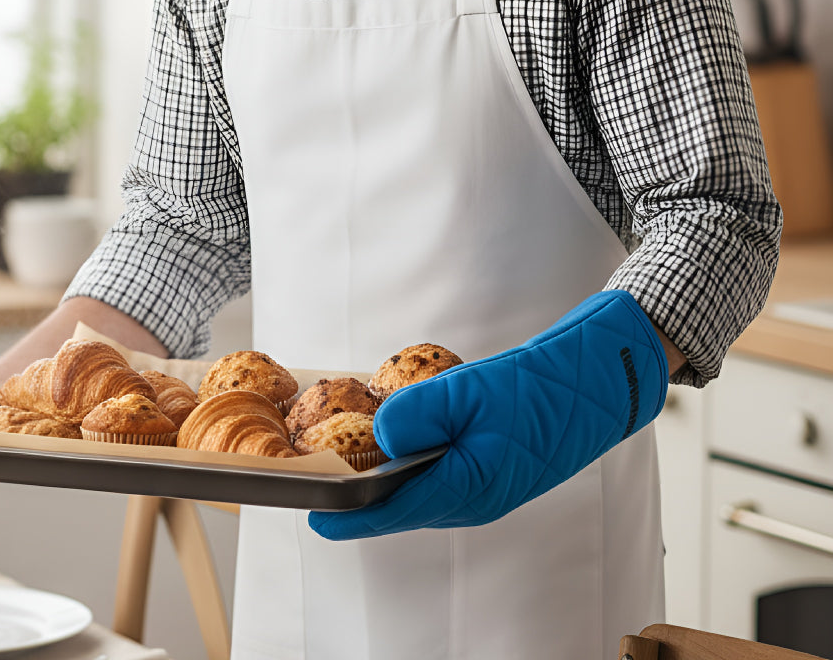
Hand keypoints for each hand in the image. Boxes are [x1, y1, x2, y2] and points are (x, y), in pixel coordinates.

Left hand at [309, 289, 667, 539]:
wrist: (592, 388)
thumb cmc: (535, 391)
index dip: (351, 517)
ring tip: (351, 463)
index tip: (315, 517)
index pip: (394, 512)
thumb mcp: (467, 392)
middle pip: (403, 507)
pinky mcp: (492, 476)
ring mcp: (485, 492)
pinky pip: (441, 480)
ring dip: (389, 481)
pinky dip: (414, 468)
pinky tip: (400, 445)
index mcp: (467, 489)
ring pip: (422, 494)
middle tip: (323, 481)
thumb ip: (417, 414)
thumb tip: (379, 438)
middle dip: (363, 498)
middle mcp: (473, 501)